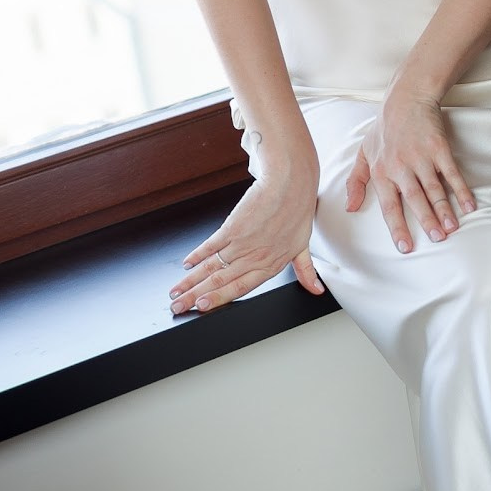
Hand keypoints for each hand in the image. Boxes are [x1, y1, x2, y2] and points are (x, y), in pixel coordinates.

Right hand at [170, 162, 325, 314]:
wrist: (290, 183)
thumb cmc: (297, 210)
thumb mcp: (303, 246)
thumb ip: (305, 270)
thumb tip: (315, 289)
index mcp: (270, 265)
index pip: (240, 289)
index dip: (219, 299)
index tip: (201, 308)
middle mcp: (254, 258)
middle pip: (219, 282)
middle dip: (195, 297)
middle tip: (177, 306)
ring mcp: (242, 243)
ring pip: (211, 267)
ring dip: (190, 281)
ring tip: (175, 291)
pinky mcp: (232, 226)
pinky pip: (210, 245)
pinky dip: (197, 255)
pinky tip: (186, 263)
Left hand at [346, 85, 475, 253]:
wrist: (405, 99)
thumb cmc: (383, 130)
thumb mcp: (363, 154)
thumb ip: (355, 182)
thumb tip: (350, 208)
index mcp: (381, 171)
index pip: (389, 205)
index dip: (397, 227)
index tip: (405, 247)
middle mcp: (400, 166)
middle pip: (415, 199)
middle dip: (426, 220)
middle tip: (437, 239)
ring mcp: (421, 157)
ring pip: (434, 188)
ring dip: (444, 209)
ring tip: (452, 227)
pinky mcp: (439, 148)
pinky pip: (451, 173)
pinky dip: (461, 189)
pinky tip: (469, 205)